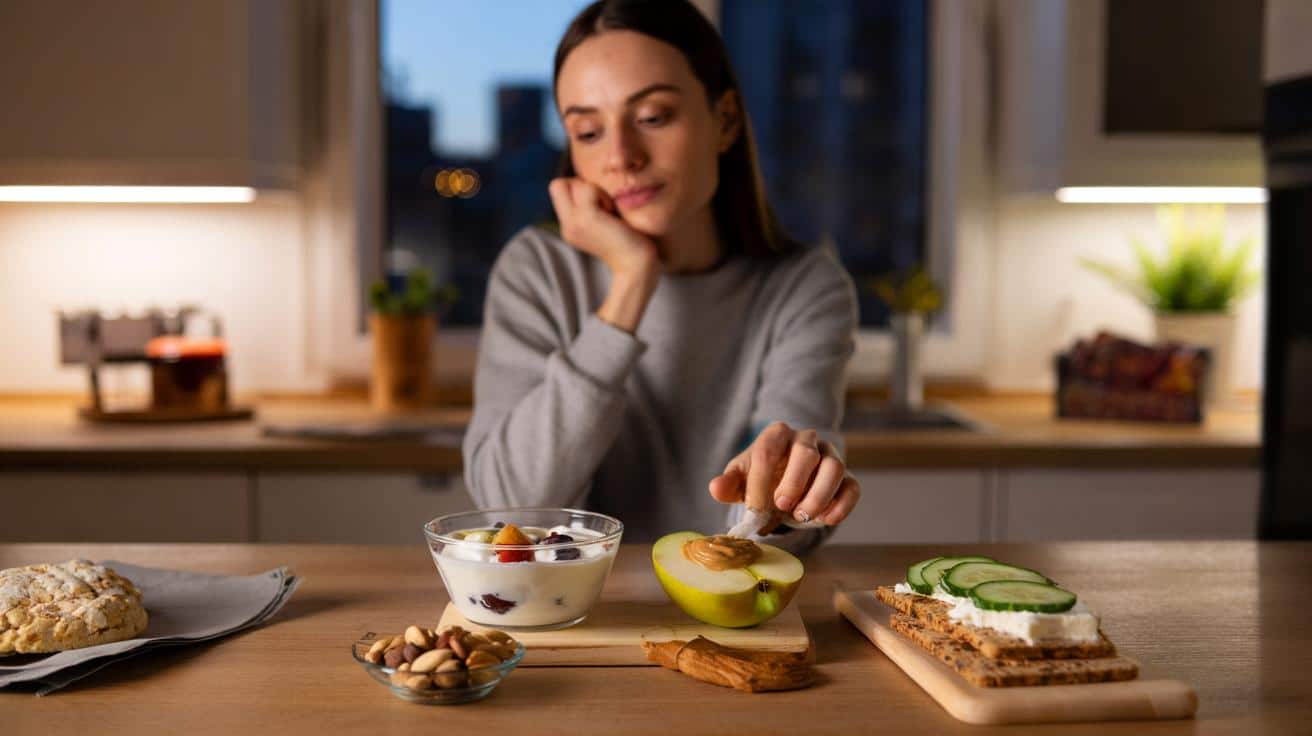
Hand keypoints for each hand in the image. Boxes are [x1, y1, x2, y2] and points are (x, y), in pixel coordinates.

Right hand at [548, 177, 658, 280]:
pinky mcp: (585, 219)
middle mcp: (567, 226)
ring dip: (595, 191)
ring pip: (573, 183)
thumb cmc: (632, 244)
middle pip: (557, 184)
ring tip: (610, 213)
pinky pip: (587, 188)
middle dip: (582, 186)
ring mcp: (573, 223)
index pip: (558, 188)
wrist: (638, 267)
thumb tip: (593, 183)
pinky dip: (602, 196)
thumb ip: (594, 206)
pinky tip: (613, 215)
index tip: (600, 207)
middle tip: (604, 207)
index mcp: (570, 227)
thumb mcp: (606, 223)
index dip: (578, 188)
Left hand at [708, 422, 860, 527]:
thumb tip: (716, 488)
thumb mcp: (741, 480)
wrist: (786, 487)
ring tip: (802, 516)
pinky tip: (827, 520)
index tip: (754, 506)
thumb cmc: (761, 479)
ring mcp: (831, 457)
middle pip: (806, 452)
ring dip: (819, 494)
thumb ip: (728, 484)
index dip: (760, 479)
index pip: (768, 449)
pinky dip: (842, 505)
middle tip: (781, 506)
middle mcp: (807, 440)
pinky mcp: (847, 478)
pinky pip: (852, 487)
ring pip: (834, 467)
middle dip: (794, 481)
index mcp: (776, 434)